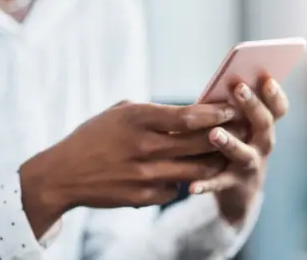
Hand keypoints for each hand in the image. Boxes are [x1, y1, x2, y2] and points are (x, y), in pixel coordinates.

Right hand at [19, 101, 239, 237]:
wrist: (64, 174)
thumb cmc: (95, 137)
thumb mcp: (120, 112)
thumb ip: (155, 112)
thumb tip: (192, 112)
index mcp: (137, 119)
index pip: (188, 116)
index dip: (215, 113)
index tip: (231, 109)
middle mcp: (144, 147)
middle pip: (200, 143)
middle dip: (226, 135)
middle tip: (241, 130)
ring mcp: (145, 175)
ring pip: (197, 170)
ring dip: (215, 162)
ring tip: (227, 153)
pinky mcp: (144, 197)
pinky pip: (178, 190)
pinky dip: (187, 182)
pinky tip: (190, 174)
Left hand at [189, 79, 288, 224]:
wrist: (240, 191)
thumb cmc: (233, 145)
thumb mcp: (238, 125)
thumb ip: (231, 108)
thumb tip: (218, 83)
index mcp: (263, 126)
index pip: (278, 109)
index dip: (275, 95)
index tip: (267, 79)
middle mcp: (262, 144)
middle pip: (264, 124)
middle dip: (253, 106)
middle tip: (240, 88)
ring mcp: (250, 165)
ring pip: (244, 153)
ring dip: (230, 143)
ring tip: (214, 133)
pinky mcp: (233, 184)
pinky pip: (219, 183)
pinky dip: (206, 184)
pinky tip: (192, 186)